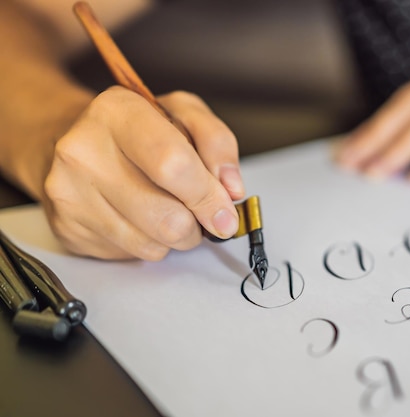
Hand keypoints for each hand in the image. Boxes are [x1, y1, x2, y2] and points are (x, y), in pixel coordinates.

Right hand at [43, 87, 244, 259]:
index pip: (173, 164)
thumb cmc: (139, 129)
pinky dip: (150, 242)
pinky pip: (132, 254)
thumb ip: (217, 143)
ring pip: (153, 244)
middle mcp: (84, 151)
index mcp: (117, 112)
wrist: (77, 141)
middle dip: (197, 223)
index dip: (208, 195)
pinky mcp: (69, 228)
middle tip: (201, 213)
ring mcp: (70, 193)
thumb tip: (231, 190)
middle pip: (167, 217)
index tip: (225, 213)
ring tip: (169, 209)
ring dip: (177, 236)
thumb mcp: (185, 113)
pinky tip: (142, 218)